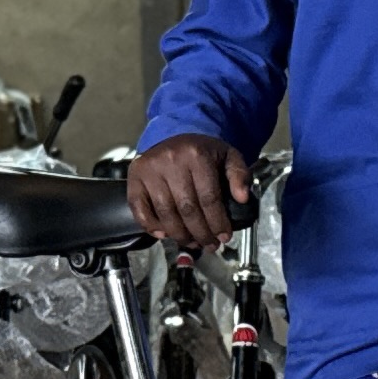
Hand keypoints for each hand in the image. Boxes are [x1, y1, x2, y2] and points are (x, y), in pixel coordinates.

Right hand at [126, 133, 255, 250]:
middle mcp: (171, 161)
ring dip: (180, 235)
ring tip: (192, 243)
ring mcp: (150, 169)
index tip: (224, 236)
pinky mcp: (135, 176)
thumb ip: (239, 175)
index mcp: (196, 155)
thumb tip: (242, 198)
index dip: (217, 222)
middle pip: (187, 209)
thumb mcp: (228, 155)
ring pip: (166, 213)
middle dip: (200, 233)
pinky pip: (139, 208)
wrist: (173, 133)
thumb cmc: (201, 150)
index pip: (209, 198)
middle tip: (209, 245)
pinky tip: (164, 234)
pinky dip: (151, 226)